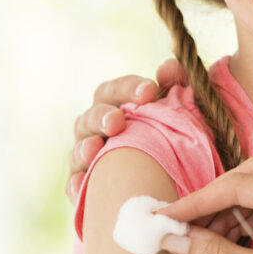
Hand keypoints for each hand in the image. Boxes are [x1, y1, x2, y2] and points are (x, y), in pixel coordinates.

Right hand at [66, 59, 186, 204]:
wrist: (171, 181)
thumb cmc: (170, 138)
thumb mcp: (177, 112)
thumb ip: (174, 87)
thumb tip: (170, 66)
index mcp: (116, 106)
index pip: (115, 90)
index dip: (129, 88)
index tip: (150, 91)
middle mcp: (96, 128)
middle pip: (91, 116)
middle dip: (102, 116)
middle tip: (117, 121)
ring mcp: (88, 157)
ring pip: (78, 149)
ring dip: (84, 148)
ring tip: (94, 149)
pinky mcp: (85, 187)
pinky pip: (75, 186)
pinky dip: (77, 185)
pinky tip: (82, 185)